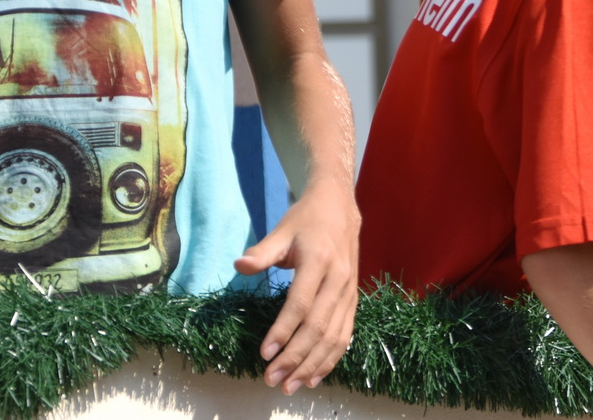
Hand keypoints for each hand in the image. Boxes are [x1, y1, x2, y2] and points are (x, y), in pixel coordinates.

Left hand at [233, 182, 359, 393]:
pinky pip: (346, 334)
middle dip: (296, 357)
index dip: (283, 330)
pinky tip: (315, 376)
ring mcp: (349, 291)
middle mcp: (339, 278)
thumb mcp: (282, 230)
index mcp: (319, 260)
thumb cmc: (305, 220)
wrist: (340, 206)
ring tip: (291, 385)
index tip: (265, 353)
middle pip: (318, 326)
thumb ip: (262, 252)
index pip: (300, 303)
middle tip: (273, 379)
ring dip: (313, 365)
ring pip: (334, 336)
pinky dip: (331, 358)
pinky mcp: (353, 299)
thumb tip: (239, 265)